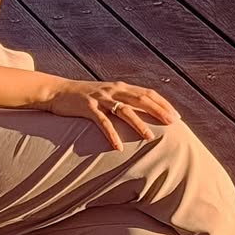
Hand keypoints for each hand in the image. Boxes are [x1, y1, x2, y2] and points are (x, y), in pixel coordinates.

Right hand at [45, 78, 182, 150]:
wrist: (57, 91)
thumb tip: (143, 115)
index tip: (177, 117)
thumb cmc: (85, 98)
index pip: (147, 93)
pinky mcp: (87, 107)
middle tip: (172, 124)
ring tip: (149, 138)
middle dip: (158, 111)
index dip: (163, 104)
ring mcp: (100, 97)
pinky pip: (102, 121)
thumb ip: (123, 102)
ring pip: (124, 110)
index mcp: (120, 87)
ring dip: (138, 124)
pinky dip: (111, 134)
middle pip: (141, 99)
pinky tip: (118, 147)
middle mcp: (113, 89)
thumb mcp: (107, 96)